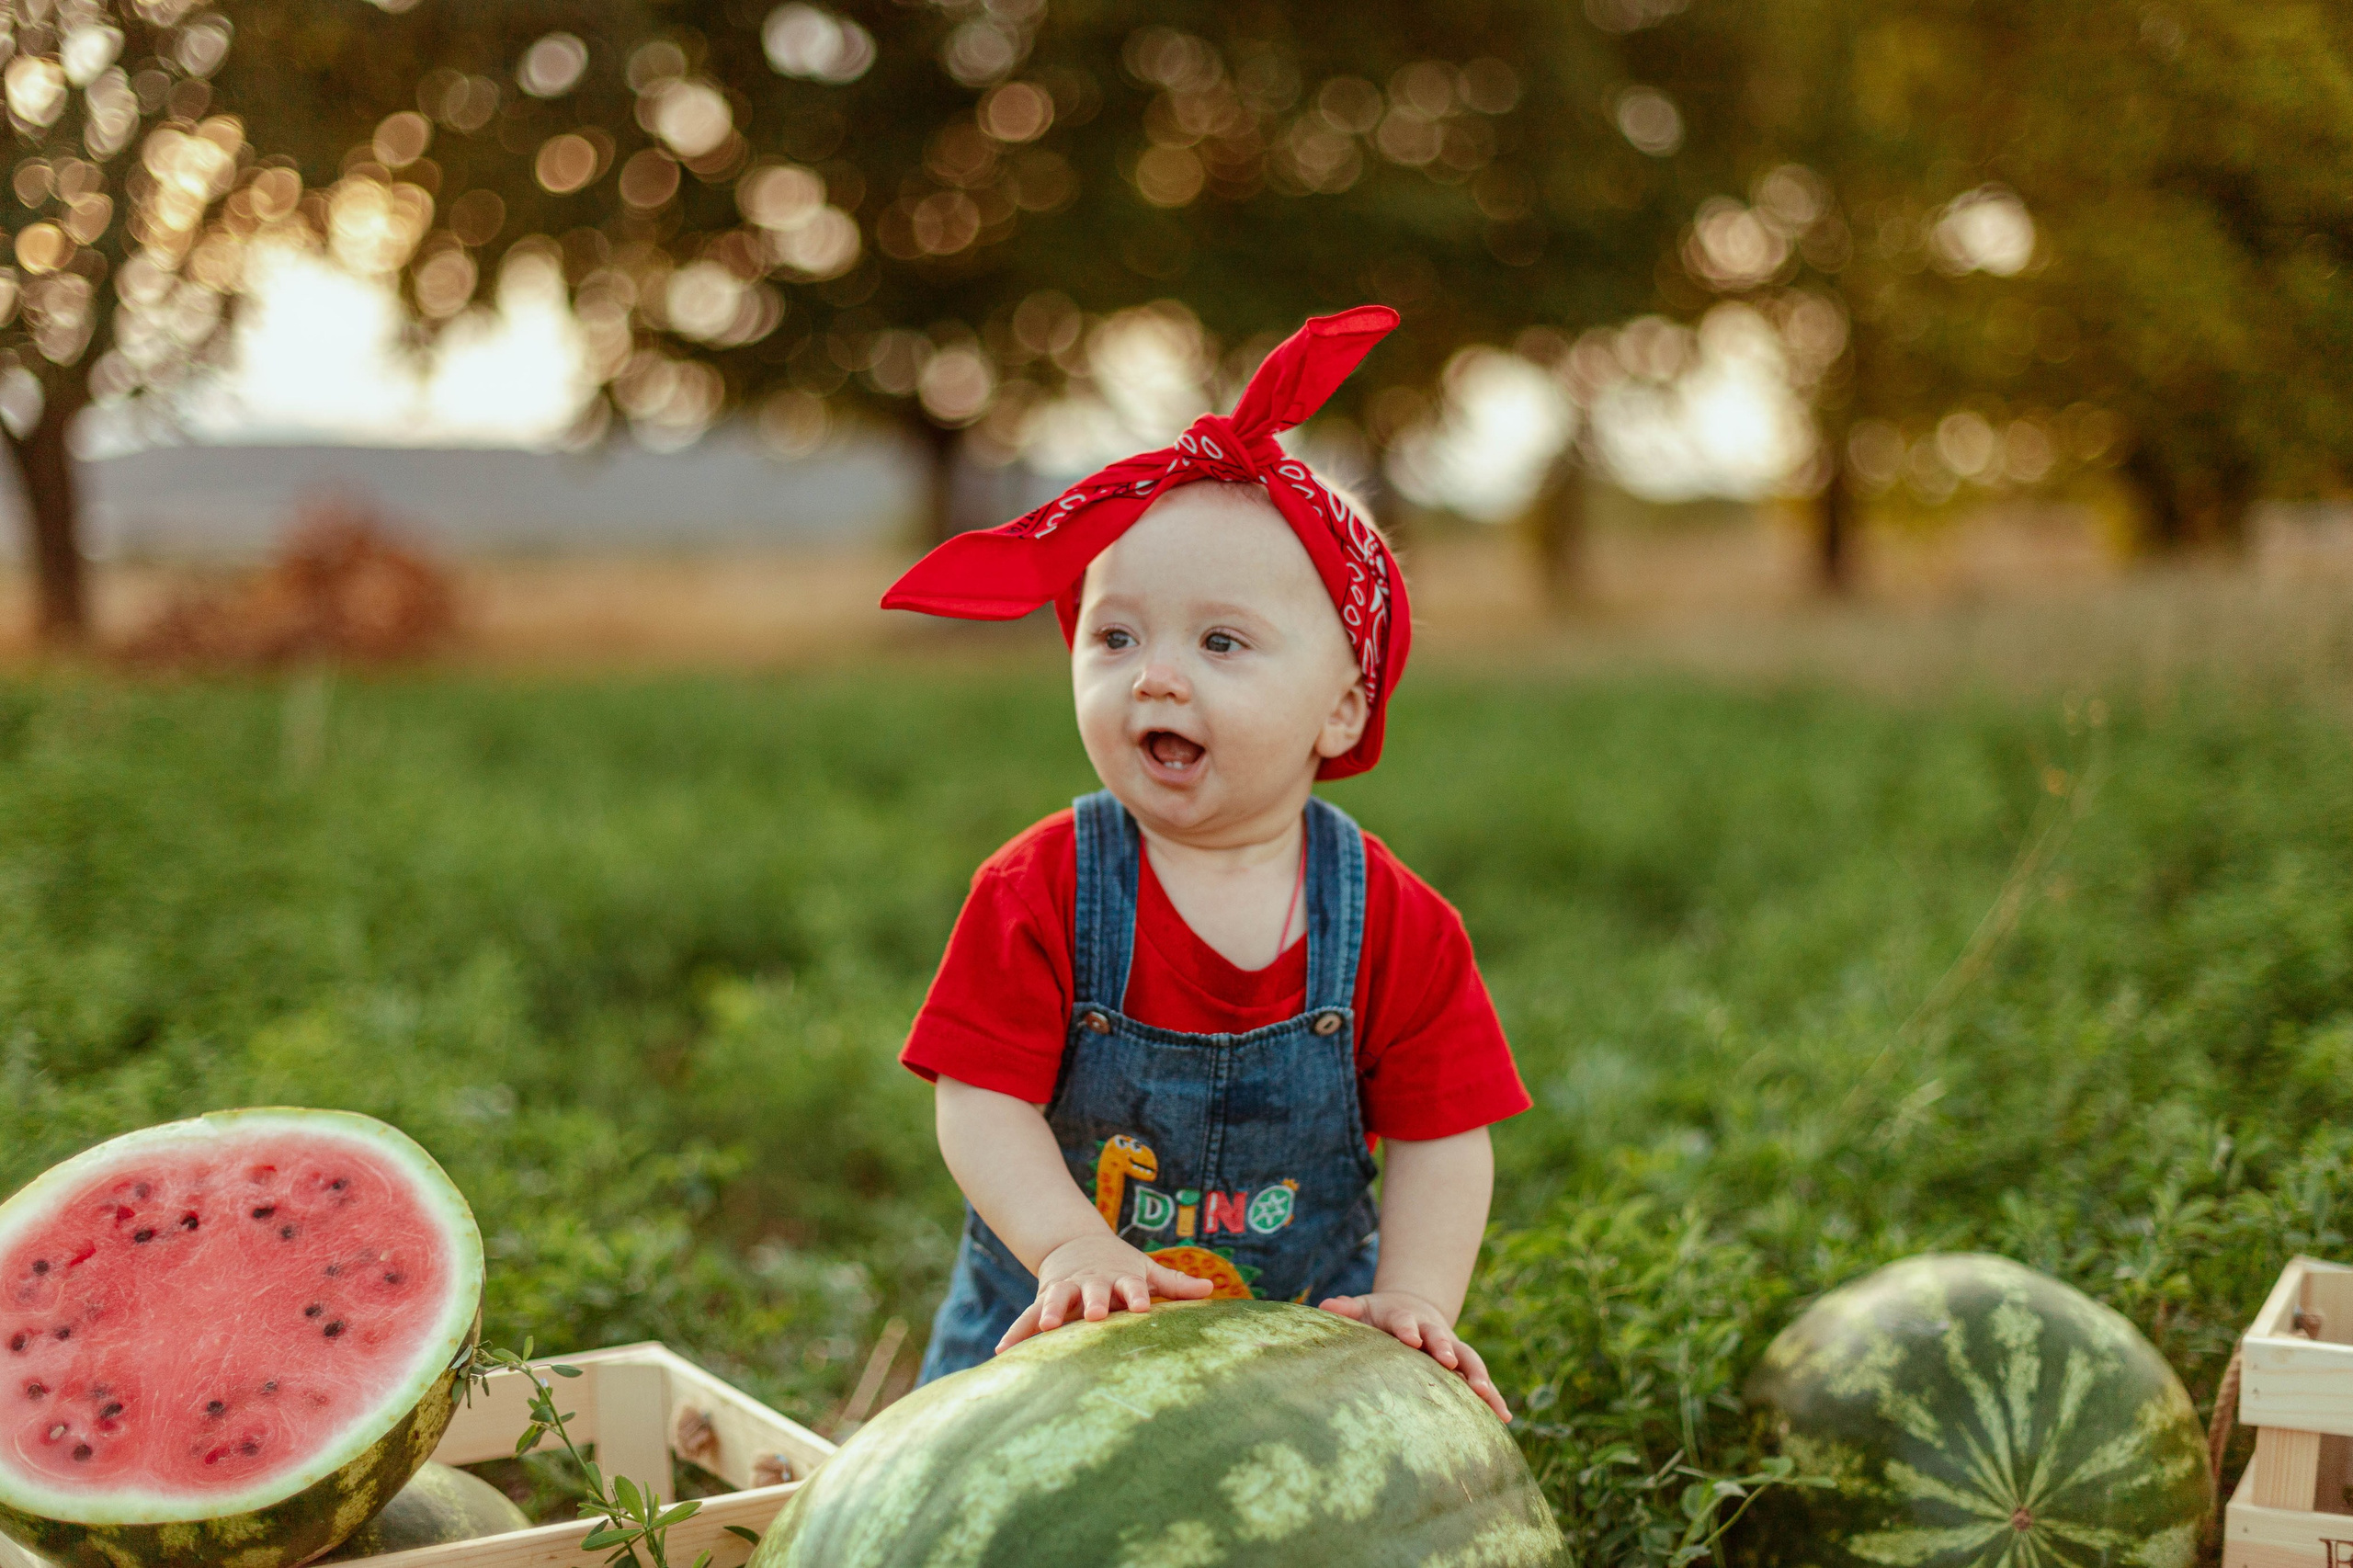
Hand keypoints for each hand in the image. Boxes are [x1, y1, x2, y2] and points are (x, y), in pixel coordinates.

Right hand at [995, 1233, 1215, 1351]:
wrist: (1074, 1245)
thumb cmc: (1119, 1266)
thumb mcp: (1146, 1270)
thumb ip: (1175, 1283)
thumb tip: (1211, 1290)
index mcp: (1120, 1278)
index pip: (1132, 1287)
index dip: (1136, 1296)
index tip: (1141, 1307)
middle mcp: (1091, 1284)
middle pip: (1092, 1291)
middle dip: (1093, 1302)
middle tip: (1095, 1315)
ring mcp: (1065, 1291)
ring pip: (1057, 1300)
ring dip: (1051, 1312)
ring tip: (1045, 1326)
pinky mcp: (1044, 1300)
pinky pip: (1027, 1318)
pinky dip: (1015, 1334)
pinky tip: (1002, 1353)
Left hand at [1318, 1290, 1510, 1421]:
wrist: (1415, 1308)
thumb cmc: (1381, 1315)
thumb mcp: (1364, 1307)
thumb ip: (1348, 1309)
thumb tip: (1326, 1305)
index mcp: (1405, 1318)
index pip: (1406, 1322)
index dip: (1408, 1329)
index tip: (1410, 1339)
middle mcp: (1433, 1332)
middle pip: (1441, 1337)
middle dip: (1444, 1348)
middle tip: (1447, 1360)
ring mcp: (1452, 1349)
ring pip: (1468, 1359)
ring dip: (1477, 1376)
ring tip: (1486, 1395)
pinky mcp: (1463, 1366)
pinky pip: (1480, 1381)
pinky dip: (1493, 1398)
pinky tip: (1503, 1418)